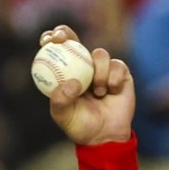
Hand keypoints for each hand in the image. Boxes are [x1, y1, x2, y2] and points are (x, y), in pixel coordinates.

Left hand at [42, 25, 134, 145]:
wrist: (105, 136)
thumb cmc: (80, 125)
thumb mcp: (63, 116)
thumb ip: (61, 100)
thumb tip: (72, 82)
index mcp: (65, 74)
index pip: (56, 51)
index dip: (51, 38)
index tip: (47, 39)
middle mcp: (82, 67)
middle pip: (74, 41)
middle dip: (66, 34)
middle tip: (63, 39)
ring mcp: (102, 68)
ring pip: (99, 54)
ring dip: (98, 72)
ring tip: (98, 92)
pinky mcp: (121, 72)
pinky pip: (117, 65)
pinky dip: (114, 79)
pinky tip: (112, 92)